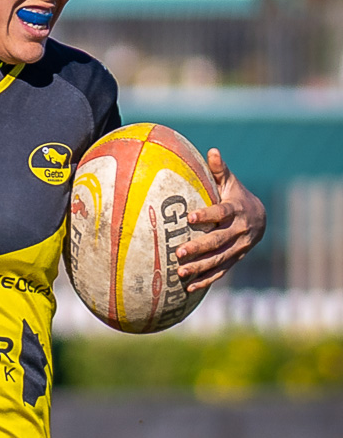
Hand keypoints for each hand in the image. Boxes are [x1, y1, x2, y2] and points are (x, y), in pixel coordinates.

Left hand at [177, 148, 266, 291]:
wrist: (260, 219)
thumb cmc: (236, 197)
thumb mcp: (230, 183)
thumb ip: (219, 170)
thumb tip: (211, 150)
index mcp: (236, 209)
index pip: (221, 212)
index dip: (206, 214)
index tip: (189, 216)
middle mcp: (239, 230)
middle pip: (218, 240)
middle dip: (199, 247)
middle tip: (178, 252)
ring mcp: (238, 248)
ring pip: (218, 259)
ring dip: (199, 267)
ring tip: (179, 273)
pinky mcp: (235, 260)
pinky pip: (221, 272)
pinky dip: (206, 280)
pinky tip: (189, 287)